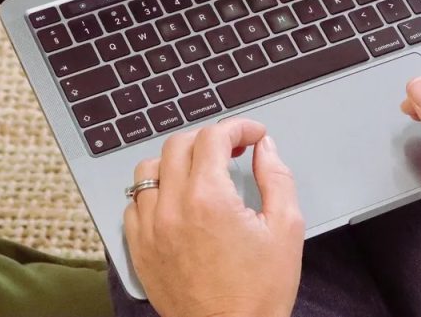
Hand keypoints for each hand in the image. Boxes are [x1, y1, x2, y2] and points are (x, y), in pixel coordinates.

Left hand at [124, 119, 304, 316]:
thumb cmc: (259, 293)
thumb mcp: (286, 229)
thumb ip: (277, 178)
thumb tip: (265, 148)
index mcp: (209, 199)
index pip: (213, 136)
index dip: (237, 127)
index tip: (252, 134)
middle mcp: (172, 208)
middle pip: (178, 144)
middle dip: (208, 138)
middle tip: (232, 149)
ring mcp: (150, 229)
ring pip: (148, 168)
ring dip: (176, 161)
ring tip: (200, 171)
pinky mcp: (139, 249)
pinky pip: (134, 204)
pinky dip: (153, 193)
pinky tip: (175, 200)